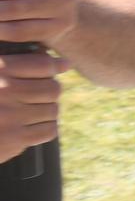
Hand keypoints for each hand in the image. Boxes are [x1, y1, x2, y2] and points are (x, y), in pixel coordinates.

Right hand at [0, 48, 70, 164]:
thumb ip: (18, 65)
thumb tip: (63, 62)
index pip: (43, 64)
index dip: (54, 65)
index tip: (62, 65)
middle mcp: (5, 90)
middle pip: (53, 88)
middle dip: (49, 92)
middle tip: (39, 95)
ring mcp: (11, 115)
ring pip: (53, 110)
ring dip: (46, 111)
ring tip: (31, 112)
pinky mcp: (15, 138)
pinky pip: (49, 130)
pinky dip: (45, 128)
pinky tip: (31, 126)